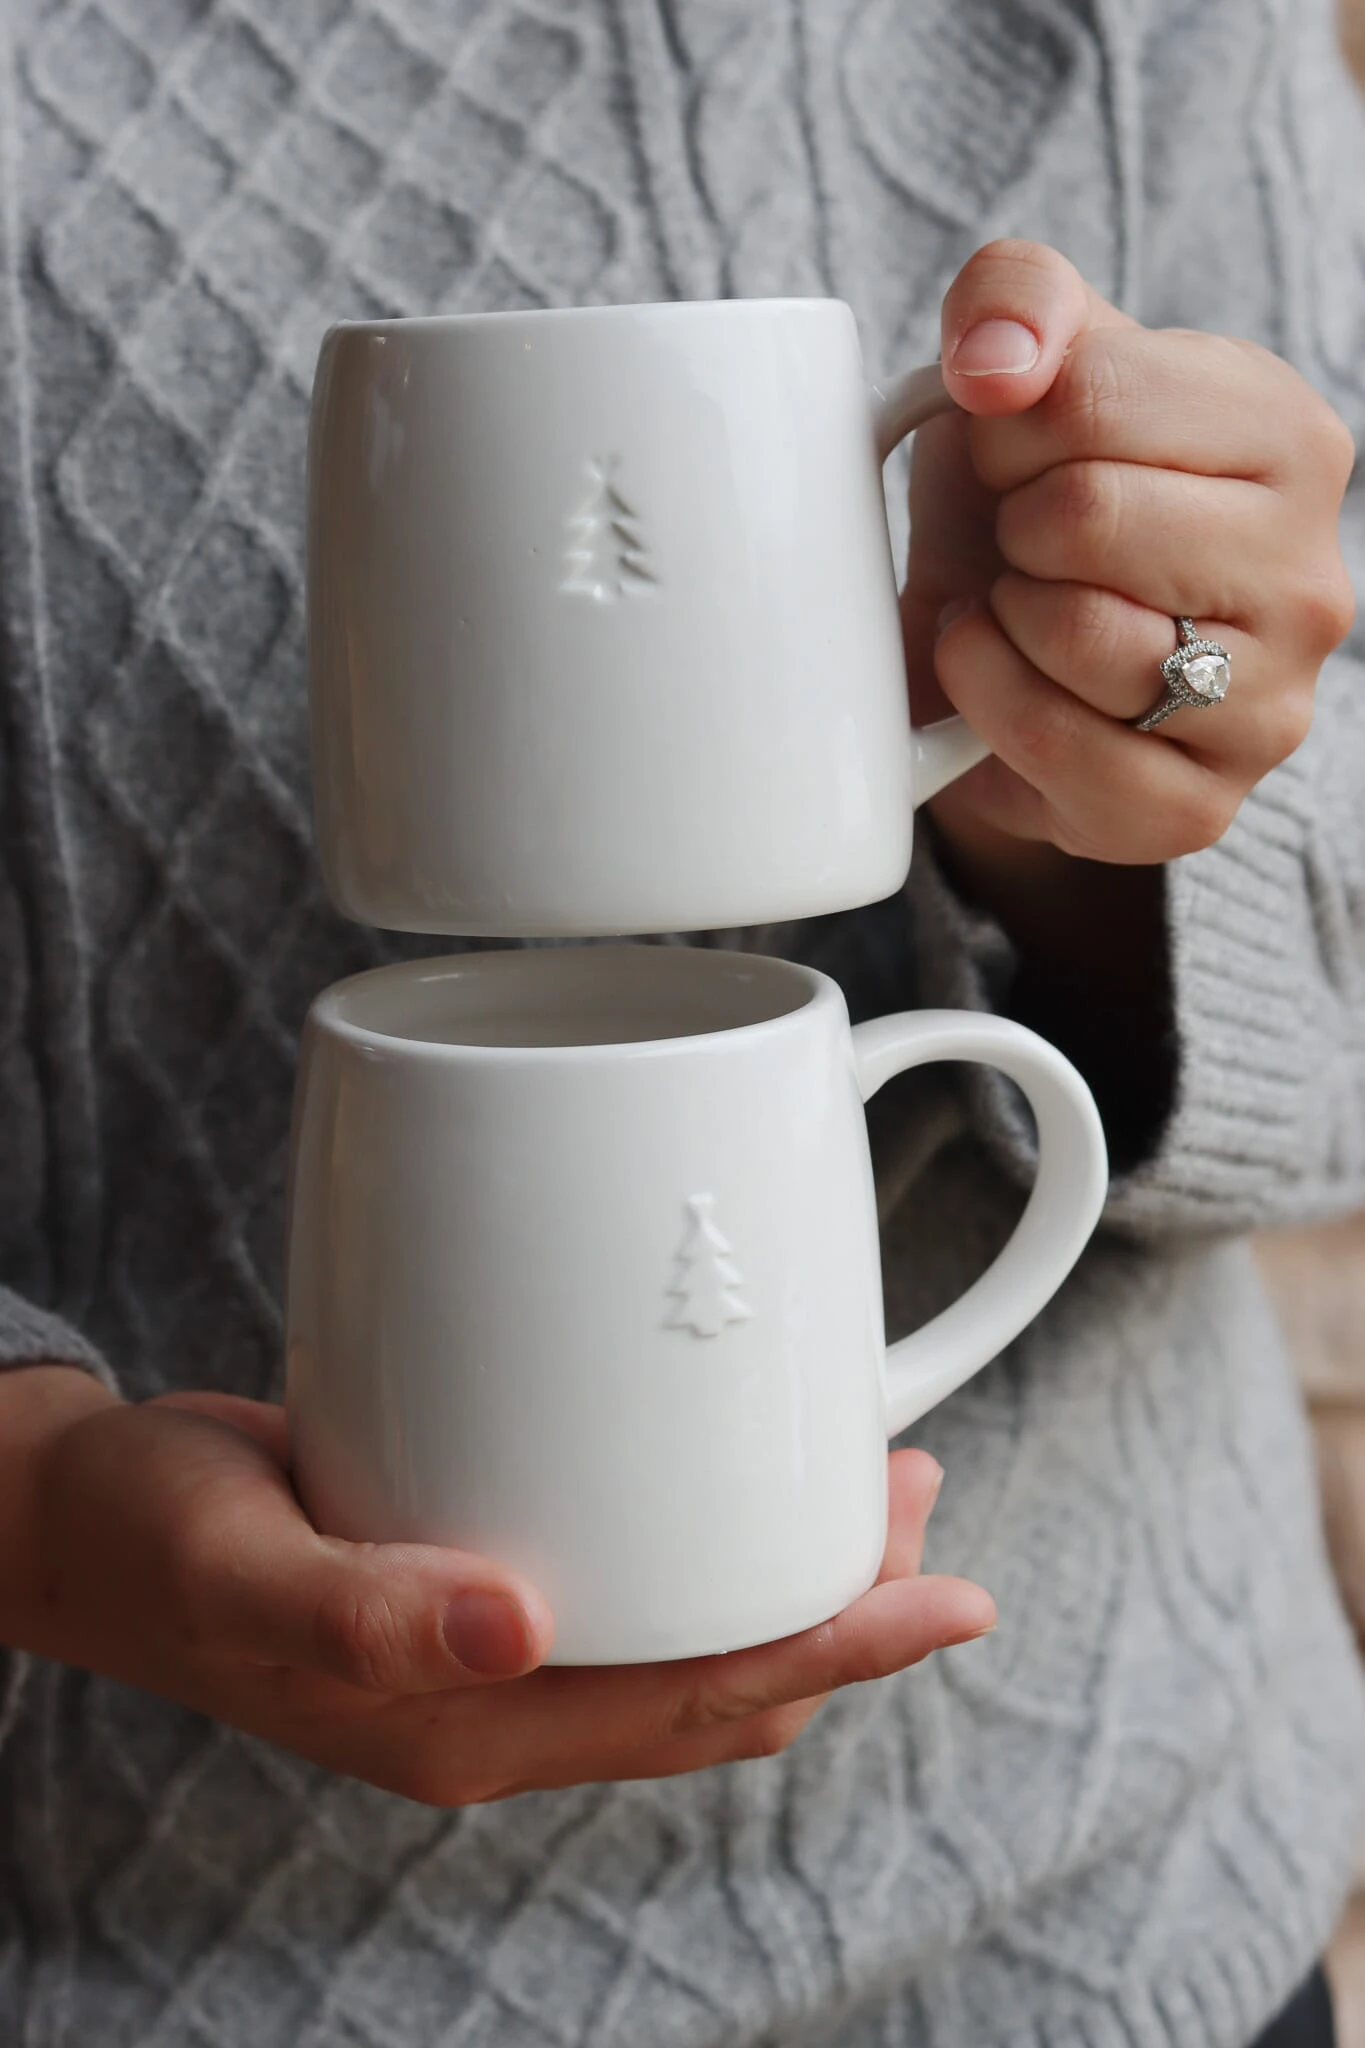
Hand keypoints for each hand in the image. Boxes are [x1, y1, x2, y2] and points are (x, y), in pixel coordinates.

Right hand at [4, 1369, 994, 1804]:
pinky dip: (700, 1534)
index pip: (703, 1702)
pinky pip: (628, 1580)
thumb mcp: (240, 1568)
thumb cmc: (153, 1542)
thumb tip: (520, 1623)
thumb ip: (364, 1613)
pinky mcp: (475, 1580)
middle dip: (839, 1601)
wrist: (89, 1525)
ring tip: (855, 1474)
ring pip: (687, 1629)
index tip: (948, 1598)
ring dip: (781, 1565)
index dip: (838, 1650)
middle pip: (723, 1672)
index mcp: (473, 1721)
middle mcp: (504, 1697)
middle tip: (912, 1492)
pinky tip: (715, 1463)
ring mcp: (493, 1648)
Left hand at [903, 239, 1355, 884]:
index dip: (1006, 423)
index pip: (1095, 389)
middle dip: (1008, 524)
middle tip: (1015, 542)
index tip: (1013, 453)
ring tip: (1014, 607)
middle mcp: (1309, 574)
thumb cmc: (1023, 502)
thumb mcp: (1018, 373)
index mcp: (1289, 437)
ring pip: (1081, 634)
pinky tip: (995, 676)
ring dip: (1001, 617)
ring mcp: (1271, 705)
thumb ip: (1014, 299)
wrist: (996, 658)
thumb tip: (996, 360)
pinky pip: (1061, 746)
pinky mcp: (1199, 806)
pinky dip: (989, 703)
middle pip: (1089, 512)